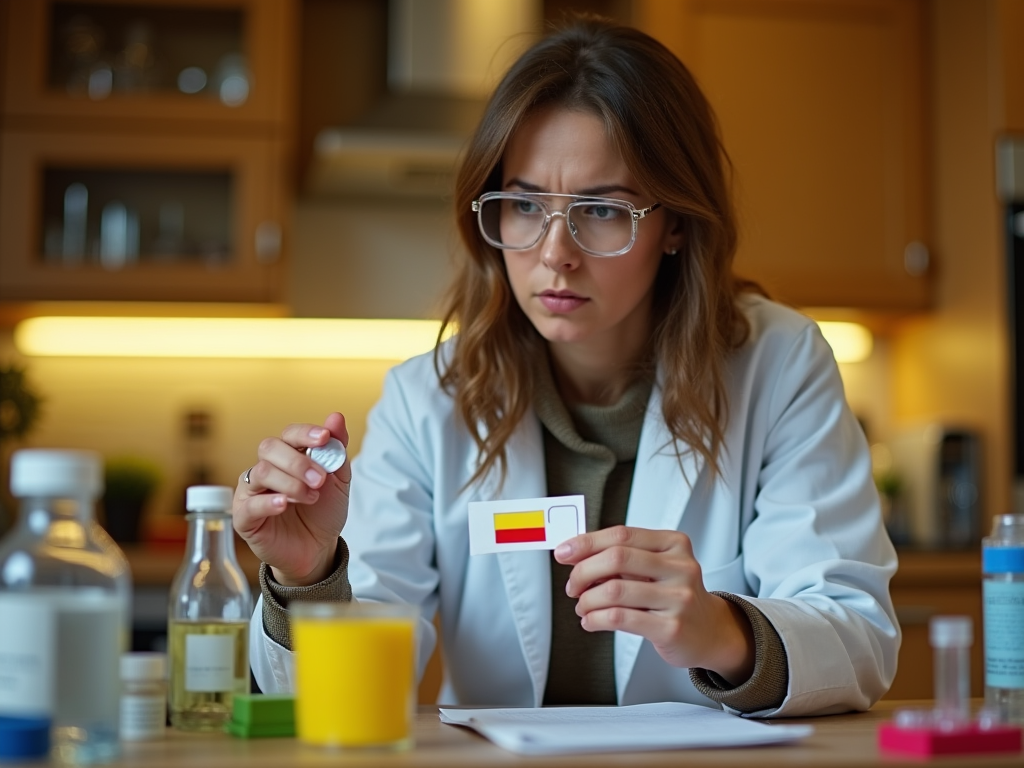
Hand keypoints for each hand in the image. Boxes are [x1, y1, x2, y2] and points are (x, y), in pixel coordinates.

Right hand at [233, 412, 351, 586]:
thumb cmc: (322, 512)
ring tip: (311, 496)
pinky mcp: (244, 517)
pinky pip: (250, 504)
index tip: (324, 438)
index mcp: (288, 456)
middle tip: (320, 479)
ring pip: (261, 472)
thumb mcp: (338, 480)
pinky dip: (268, 501)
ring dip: (290, 482)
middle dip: (298, 461)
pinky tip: (283, 504)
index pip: (290, 434)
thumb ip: (336, 450)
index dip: (305, 433)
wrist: (318, 549)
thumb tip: (336, 417)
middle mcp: (266, 469)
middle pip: (270, 448)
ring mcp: (252, 491)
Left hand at [554, 526, 754, 684]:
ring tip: (582, 607)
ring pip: (614, 591)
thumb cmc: (674, 595)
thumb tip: (574, 552)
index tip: (564, 552)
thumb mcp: (655, 567)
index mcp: (674, 544)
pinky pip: (620, 618)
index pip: (622, 534)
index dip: (587, 542)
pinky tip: (591, 621)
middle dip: (583, 571)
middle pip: (616, 558)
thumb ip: (621, 557)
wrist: (710, 631)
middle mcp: (680, 567)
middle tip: (572, 586)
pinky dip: (595, 619)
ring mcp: (679, 598)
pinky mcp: (671, 628)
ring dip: (587, 600)